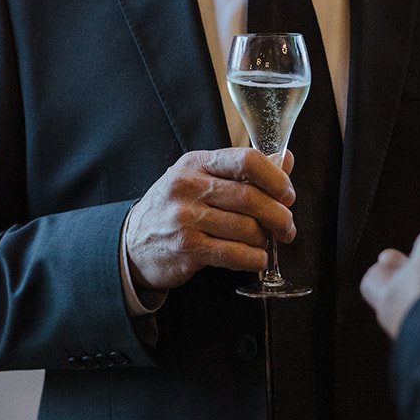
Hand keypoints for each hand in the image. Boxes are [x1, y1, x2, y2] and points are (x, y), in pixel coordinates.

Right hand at [126, 147, 295, 291]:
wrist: (132, 243)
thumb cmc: (174, 208)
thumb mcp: (200, 178)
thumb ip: (243, 170)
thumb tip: (286, 159)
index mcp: (197, 164)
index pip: (247, 160)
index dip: (276, 178)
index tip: (287, 194)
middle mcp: (189, 187)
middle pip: (251, 198)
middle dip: (279, 216)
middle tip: (286, 227)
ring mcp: (186, 219)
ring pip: (246, 228)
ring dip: (265, 239)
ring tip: (264, 242)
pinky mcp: (187, 249)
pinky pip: (235, 255)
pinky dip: (254, 259)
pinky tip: (255, 258)